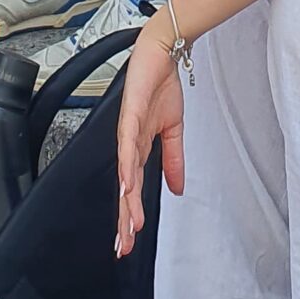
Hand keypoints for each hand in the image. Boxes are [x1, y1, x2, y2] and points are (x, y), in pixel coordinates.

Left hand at [114, 25, 184, 257]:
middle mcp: (129, 143)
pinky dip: (127, 165)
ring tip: (128, 225)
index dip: (130, 214)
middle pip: (125, 188)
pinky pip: (127, 144)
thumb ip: (173, 159)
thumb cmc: (161, 84)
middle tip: (122, 246)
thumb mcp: (173, 129)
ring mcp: (128, 130)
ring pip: (125, 172)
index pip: (134, 189)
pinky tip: (128, 184)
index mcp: (138, 148)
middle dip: (123, 218)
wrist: (161, 52)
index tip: (128, 241)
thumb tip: (177, 188)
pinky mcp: (130, 114)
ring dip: (126, 199)